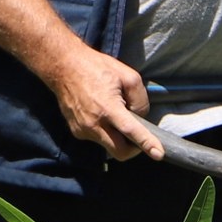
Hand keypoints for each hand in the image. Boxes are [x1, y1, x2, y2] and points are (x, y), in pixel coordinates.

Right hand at [46, 45, 158, 160]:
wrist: (63, 67)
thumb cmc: (96, 68)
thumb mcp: (128, 76)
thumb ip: (140, 100)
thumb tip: (141, 117)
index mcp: (108, 108)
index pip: (131, 131)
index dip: (146, 144)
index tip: (158, 154)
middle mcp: (93, 123)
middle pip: (119, 151)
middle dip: (133, 149)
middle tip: (139, 136)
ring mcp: (82, 129)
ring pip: (109, 146)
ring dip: (119, 138)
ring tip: (117, 116)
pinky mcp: (76, 131)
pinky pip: (97, 139)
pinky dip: (106, 133)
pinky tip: (103, 115)